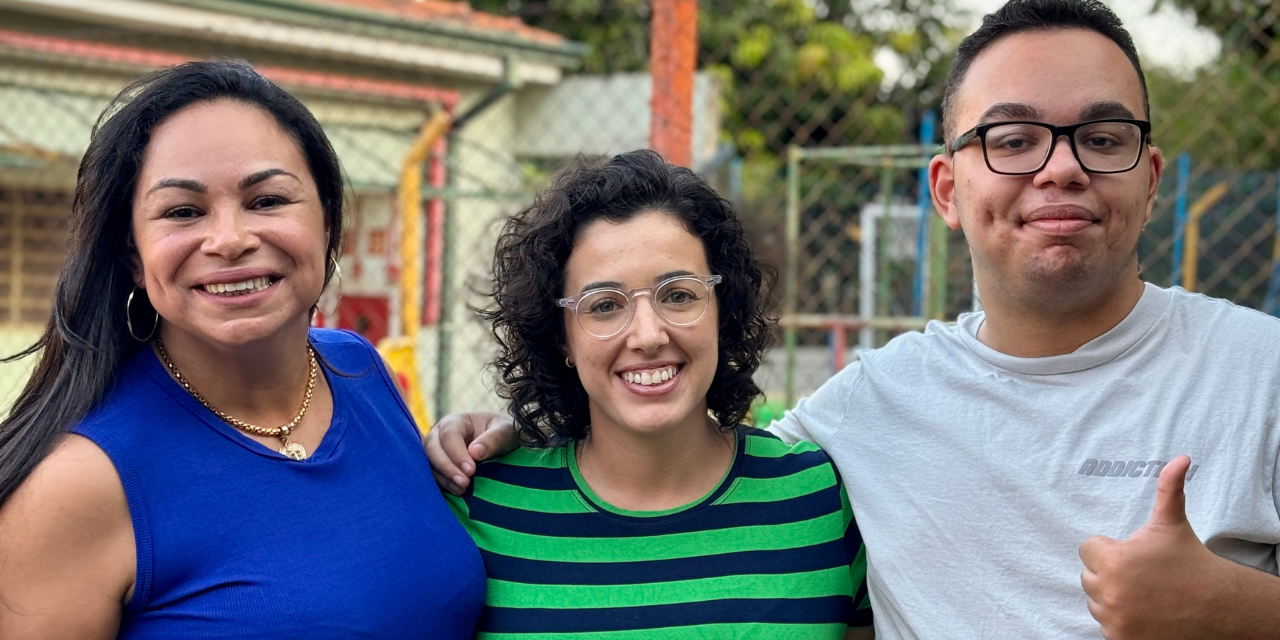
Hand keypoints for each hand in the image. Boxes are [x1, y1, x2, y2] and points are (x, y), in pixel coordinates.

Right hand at [425, 412, 517, 494]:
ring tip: (462, 489)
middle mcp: (440, 434)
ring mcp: (436, 450)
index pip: (448, 435)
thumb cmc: (502, 433)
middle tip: (464, 482)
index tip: (471, 470)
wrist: (500, 444)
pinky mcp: (437, 466)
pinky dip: (444, 484)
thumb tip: (474, 452)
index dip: (457, 453)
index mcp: (456, 421)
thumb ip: (493, 439)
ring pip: (430, 463)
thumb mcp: (505, 432)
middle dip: (447, 467)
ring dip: (444, 478)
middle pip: (432, 448)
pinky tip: (458, 491)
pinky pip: (433, 475)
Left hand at [1079, 456, 1229, 639]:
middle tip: (1141, 574)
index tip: (1134, 554)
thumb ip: (1168, 489)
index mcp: (1114, 560)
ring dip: (1112, 597)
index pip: (1088, 549)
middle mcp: (1109, 591)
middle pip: (1088, 576)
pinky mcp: (1120, 639)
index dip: (1110, 549)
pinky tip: (1144, 612)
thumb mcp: (1172, 523)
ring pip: (1096, 602)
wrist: (1217, 605)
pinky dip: (1120, 621)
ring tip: (1144, 592)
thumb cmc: (1189, 560)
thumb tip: (1180, 458)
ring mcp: (1114, 619)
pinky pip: (1105, 625)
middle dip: (1110, 573)